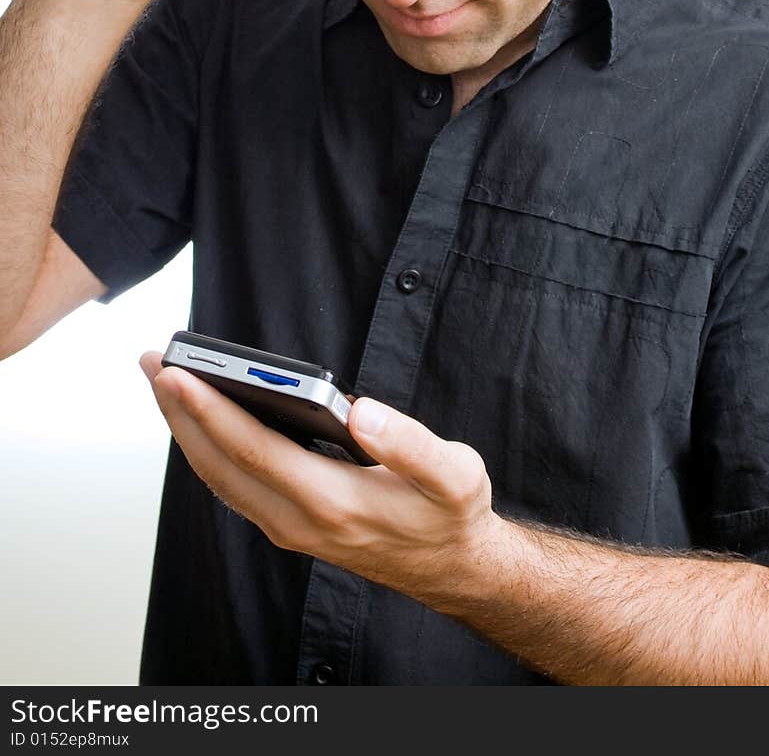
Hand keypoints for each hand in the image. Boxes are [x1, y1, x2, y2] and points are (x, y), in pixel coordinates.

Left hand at [139, 351, 501, 608]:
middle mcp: (297, 521)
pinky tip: (199, 418)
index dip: (209, 408)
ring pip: (218, 477)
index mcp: (332, 501)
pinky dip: (206, 448)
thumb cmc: (450, 515)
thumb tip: (360, 410)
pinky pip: (232, 486)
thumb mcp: (455, 474)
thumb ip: (410, 443)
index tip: (178, 372)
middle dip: (180, 410)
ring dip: (185, 428)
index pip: (252, 449)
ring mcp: (288, 528)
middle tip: (152, 360)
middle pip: (219, 462)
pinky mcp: (288, 525)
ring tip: (164, 380)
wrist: (452, 570)